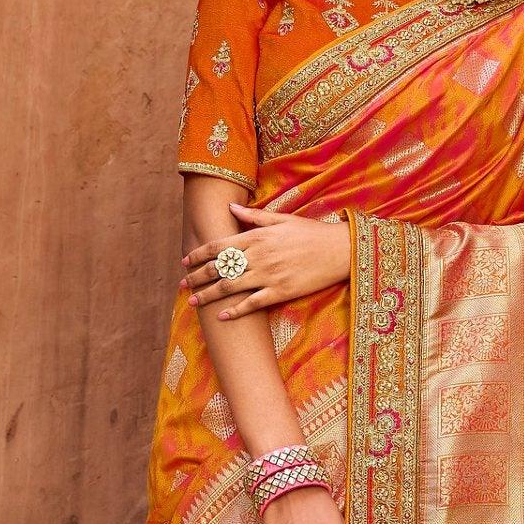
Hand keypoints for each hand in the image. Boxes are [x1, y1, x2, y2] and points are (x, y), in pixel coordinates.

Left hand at [183, 194, 350, 320]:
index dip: (198, 254)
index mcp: (256, 237)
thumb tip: (230, 208)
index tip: (185, 261)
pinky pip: (252, 304)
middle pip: (218, 268)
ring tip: (193, 301)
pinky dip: (235, 311)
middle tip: (183, 283)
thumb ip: (253, 216)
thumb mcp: (282, 219)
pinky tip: (221, 316)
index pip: (218, 246)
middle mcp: (258, 256)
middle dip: (197, 276)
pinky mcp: (280, 292)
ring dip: (208, 295)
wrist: (339, 250)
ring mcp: (268, 276)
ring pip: (230, 287)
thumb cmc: (311, 232)